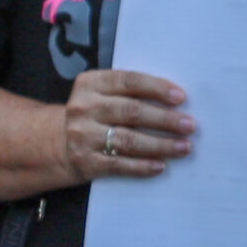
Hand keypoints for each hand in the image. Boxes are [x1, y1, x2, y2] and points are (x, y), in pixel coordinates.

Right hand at [61, 70, 193, 181]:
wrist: (56, 143)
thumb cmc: (93, 115)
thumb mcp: (101, 94)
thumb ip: (130, 92)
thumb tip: (175, 102)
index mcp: (91, 83)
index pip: (129, 81)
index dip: (157, 88)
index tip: (181, 97)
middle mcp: (84, 108)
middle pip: (131, 112)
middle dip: (165, 119)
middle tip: (189, 125)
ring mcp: (83, 136)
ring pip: (128, 140)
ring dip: (160, 144)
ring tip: (184, 147)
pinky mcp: (85, 161)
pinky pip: (119, 164)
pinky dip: (142, 166)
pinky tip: (161, 165)